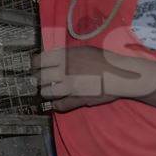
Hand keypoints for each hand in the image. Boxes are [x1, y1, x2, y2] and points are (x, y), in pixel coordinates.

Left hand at [32, 46, 155, 111]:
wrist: (121, 75)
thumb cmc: (104, 60)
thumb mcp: (83, 51)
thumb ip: (66, 54)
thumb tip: (52, 58)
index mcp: (64, 57)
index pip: (39, 60)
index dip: (34, 64)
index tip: (34, 66)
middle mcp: (63, 71)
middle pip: (40, 77)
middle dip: (37, 79)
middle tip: (38, 80)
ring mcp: (69, 87)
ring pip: (47, 92)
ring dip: (46, 92)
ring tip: (48, 90)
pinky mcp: (77, 99)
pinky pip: (60, 105)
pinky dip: (56, 104)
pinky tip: (57, 102)